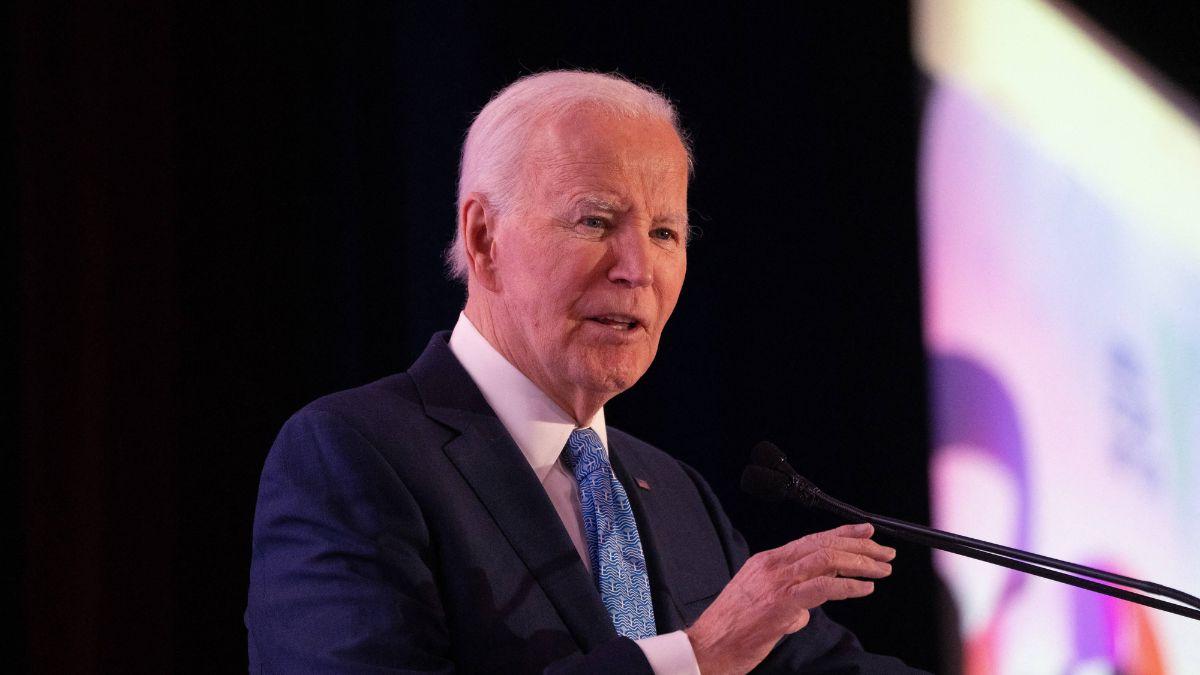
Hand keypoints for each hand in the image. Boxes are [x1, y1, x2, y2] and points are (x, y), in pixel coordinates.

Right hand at [683, 523, 894, 674]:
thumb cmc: (733, 631)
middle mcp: (772, 565)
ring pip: (826, 559)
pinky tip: (865, 588)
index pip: (812, 540)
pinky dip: (848, 585)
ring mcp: (776, 581)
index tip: (867, 533)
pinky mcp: (781, 602)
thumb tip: (807, 609)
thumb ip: (788, 602)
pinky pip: (823, 587)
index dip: (843, 533)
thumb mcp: (762, 606)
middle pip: (824, 544)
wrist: (707, 647)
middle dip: (860, 546)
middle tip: (885, 552)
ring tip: (882, 569)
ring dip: (860, 563)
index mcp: (767, 562)